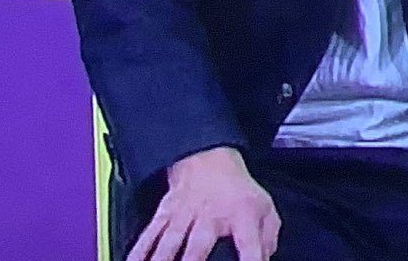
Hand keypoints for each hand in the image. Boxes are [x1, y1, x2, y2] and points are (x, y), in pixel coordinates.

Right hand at [128, 146, 279, 260]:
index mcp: (240, 215)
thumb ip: (267, 238)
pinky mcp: (165, 215)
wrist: (207, 158)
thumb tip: (264, 260)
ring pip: (169, 244)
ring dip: (161, 260)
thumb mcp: (264, 208)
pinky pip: (149, 236)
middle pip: (198, 247)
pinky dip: (139, 251)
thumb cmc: (236, 190)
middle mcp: (210, 217)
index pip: (250, 245)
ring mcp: (184, 216)